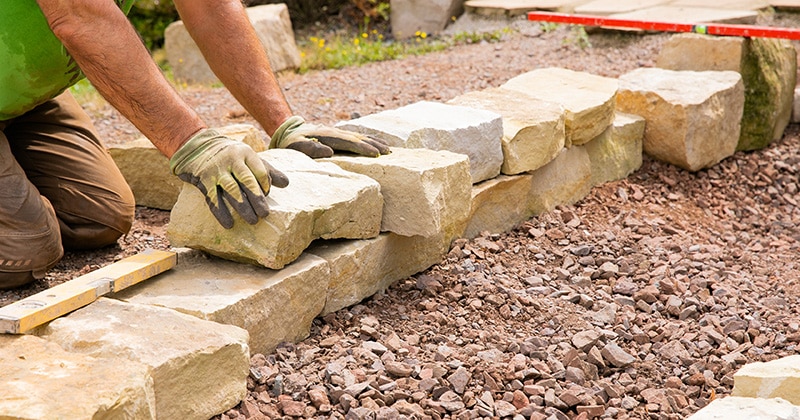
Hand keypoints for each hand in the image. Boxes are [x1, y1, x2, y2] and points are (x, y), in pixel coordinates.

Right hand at [170, 129, 288, 228]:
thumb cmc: (230, 156)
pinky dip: (221, 212)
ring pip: (232, 190)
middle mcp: (232, 160)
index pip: (261, 171)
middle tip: (265, 215)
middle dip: (257, 199)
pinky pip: (214, 198)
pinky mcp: (203, 179)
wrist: (197, 147)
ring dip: (243, 207)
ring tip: (253, 220)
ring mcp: (217, 170)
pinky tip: (229, 224)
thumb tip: (286, 183)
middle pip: (248, 181)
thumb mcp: (248, 157)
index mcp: (246, 154)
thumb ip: (267, 170)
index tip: (267, 195)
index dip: (266, 185)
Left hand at [270, 116, 390, 157]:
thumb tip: (329, 151)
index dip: (364, 148)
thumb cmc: (291, 143)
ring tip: (389, 149)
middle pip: (359, 138)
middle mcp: (336, 132)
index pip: (350, 142)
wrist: (289, 131)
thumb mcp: (296, 146)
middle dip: (375, 144)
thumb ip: (311, 148)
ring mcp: (338, 132)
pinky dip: (369, 140)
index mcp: (328, 136)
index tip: (377, 154)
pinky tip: (376, 144)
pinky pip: (357, 138)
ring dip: (375, 142)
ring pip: (360, 136)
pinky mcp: (339, 135)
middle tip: (389, 152)